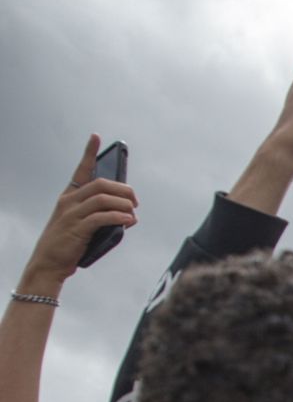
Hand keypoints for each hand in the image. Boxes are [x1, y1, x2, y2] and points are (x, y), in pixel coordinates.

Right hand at [17, 135, 138, 291]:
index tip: (96, 137)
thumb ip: (104, 217)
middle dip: (122, 189)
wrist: (48, 264)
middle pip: (100, 184)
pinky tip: (128, 220)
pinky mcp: (77, 229)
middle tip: (135, 201)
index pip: (81, 170)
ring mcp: (71, 215)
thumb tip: (130, 216)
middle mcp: (69, 202)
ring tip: (133, 212)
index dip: (89, 153)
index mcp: (69, 197)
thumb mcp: (85, 226)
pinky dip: (118, 217)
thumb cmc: (69, 245)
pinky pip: (101, 217)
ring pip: (102, 198)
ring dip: (123, 203)